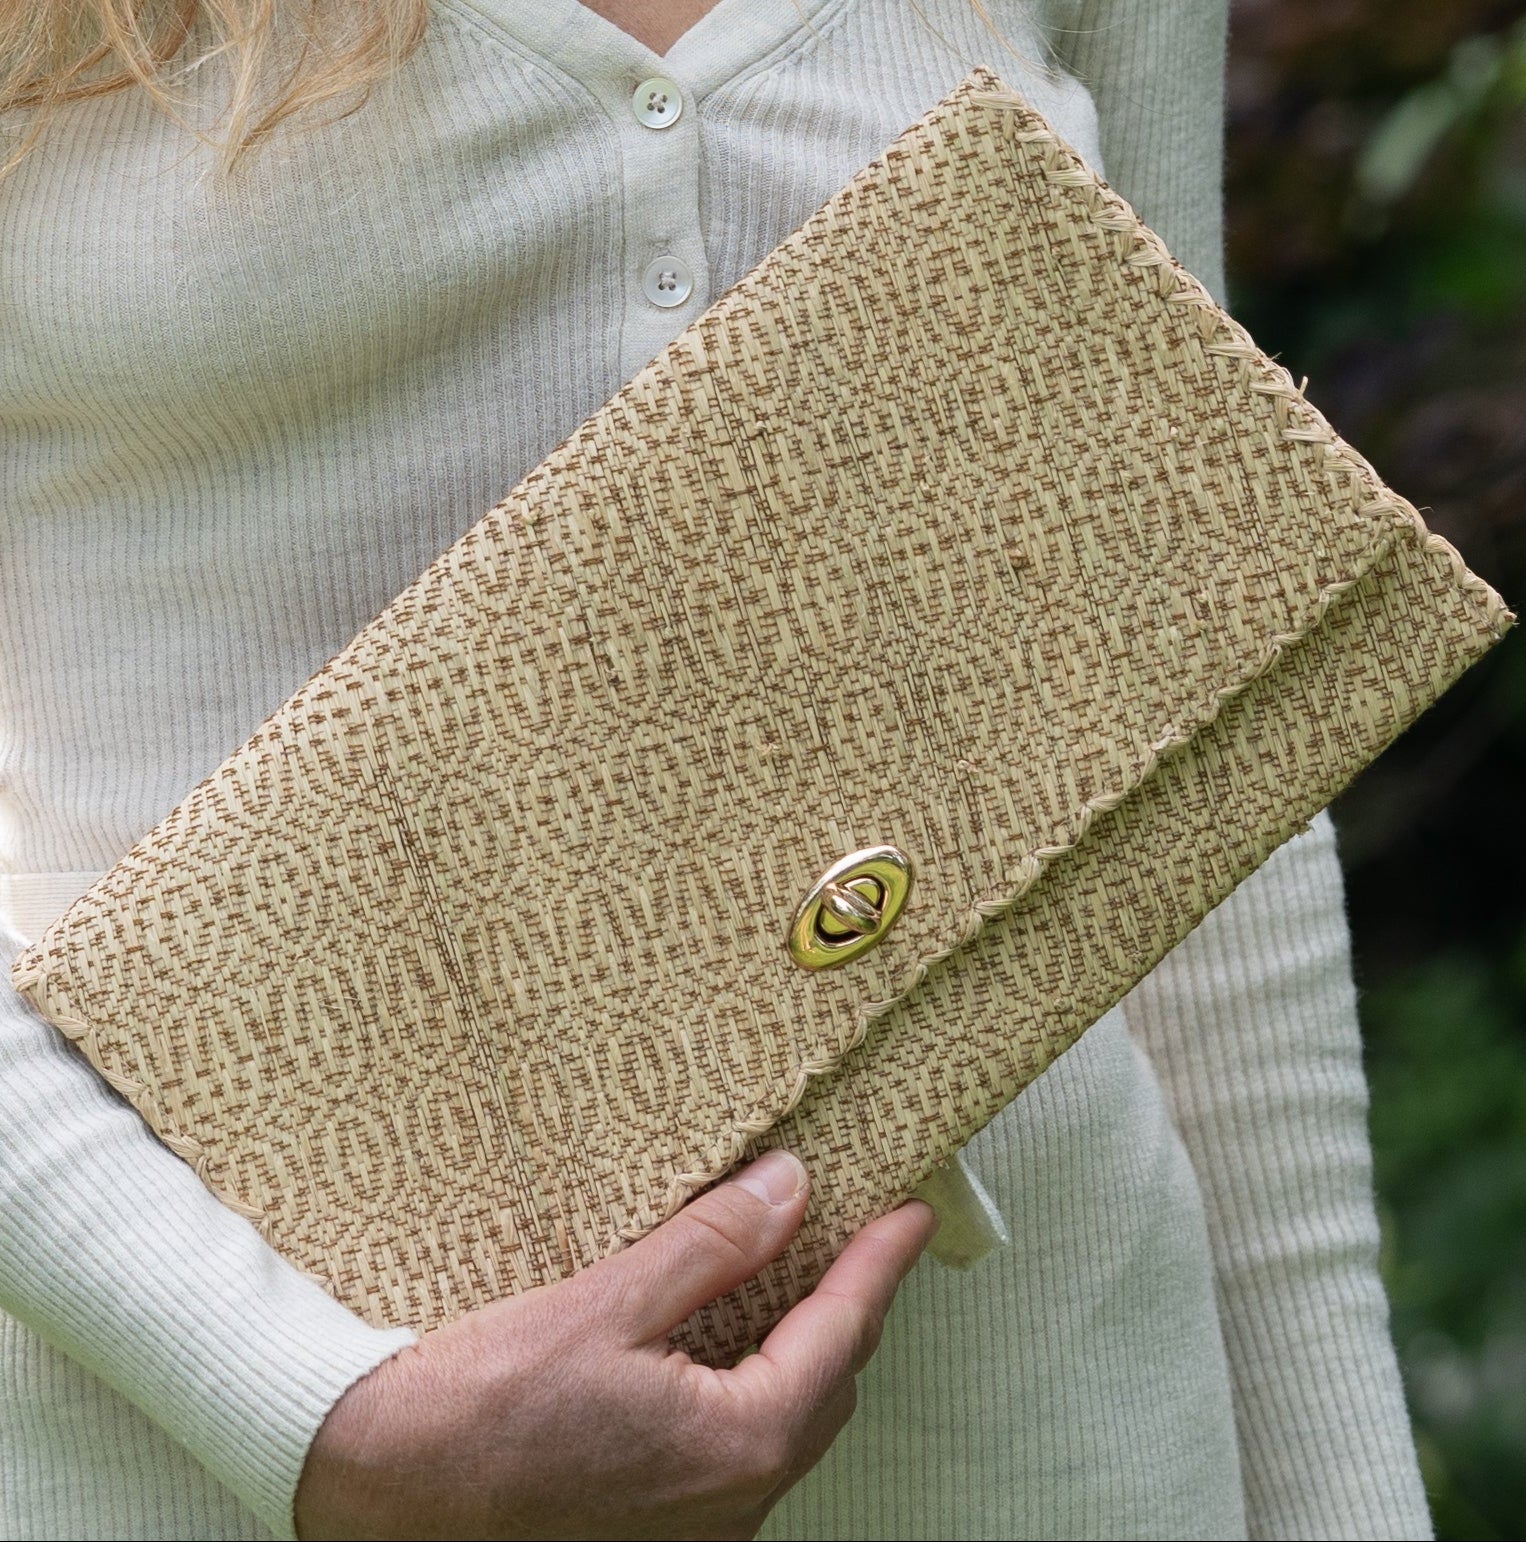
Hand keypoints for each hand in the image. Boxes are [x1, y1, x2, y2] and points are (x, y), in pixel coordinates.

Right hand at [294, 1150, 938, 1539]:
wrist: (373, 1487)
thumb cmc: (477, 1404)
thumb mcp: (603, 1304)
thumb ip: (710, 1247)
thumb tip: (789, 1190)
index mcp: (737, 1447)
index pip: (841, 1335)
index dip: (880, 1265)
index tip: (912, 1213)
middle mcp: (732, 1510)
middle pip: (824, 1388)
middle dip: (848, 1308)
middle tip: (860, 1235)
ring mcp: (695, 1537)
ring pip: (782, 1428)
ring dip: (800, 1352)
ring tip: (800, 1278)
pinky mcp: (653, 1538)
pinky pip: (736, 1458)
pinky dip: (751, 1392)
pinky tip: (724, 1350)